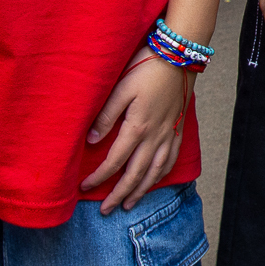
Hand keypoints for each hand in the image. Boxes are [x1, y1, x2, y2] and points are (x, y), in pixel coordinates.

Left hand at [81, 51, 191, 212]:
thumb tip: (92, 141)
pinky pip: (172, 158)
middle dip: (119, 194)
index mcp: (137, 128)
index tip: (84, 188)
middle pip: (135, 174)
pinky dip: (163, 174)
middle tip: (106, 211)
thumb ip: (106, 115)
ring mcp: (169, 133)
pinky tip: (156, 180)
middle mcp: (154, 136)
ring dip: (141, 190)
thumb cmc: (147, 67)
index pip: (114, 162)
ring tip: (130, 204)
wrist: (180, 54)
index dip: (98, 178)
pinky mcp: (178, 127)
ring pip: (155, 171)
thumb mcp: (121, 88)